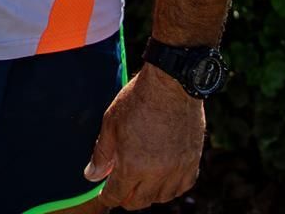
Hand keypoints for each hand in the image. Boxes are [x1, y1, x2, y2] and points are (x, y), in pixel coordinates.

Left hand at [84, 65, 203, 210]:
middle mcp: (155, 173)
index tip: (106, 193)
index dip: (108, 197)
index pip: (116, 196)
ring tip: (143, 181)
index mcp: (132, 165)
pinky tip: (164, 177)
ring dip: (149, 193)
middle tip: (123, 186)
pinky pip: (182, 187)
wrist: (172, 83)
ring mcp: (176, 168)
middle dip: (126, 197)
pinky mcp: (192, 161)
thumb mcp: (111, 123)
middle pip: (138, 202)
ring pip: (162, 197)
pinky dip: (172, 186)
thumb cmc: (138, 99)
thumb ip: (101, 154)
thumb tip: (92, 176)